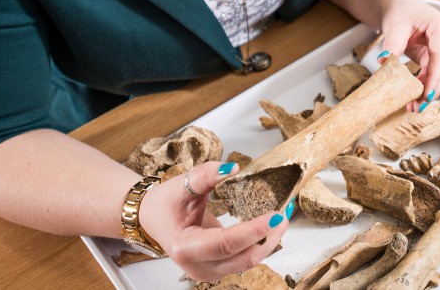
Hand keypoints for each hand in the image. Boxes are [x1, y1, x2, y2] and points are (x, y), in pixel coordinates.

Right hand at [139, 161, 291, 280]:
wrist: (154, 218)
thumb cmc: (166, 203)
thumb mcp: (182, 183)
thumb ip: (206, 174)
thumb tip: (233, 168)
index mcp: (186, 247)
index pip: (226, 244)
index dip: (253, 230)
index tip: (275, 215)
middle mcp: (198, 266)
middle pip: (243, 258)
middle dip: (270, 237)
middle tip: (285, 213)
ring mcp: (209, 271)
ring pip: (248, 262)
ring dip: (269, 241)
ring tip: (283, 216)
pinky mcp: (219, 267)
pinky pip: (245, 258)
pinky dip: (261, 242)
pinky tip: (270, 225)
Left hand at [377, 0, 439, 111]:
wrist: (403, 8)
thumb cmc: (402, 13)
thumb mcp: (395, 26)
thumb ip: (392, 43)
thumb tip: (384, 61)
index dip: (435, 76)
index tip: (426, 94)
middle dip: (433, 89)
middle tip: (417, 106)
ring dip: (430, 91)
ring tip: (413, 106)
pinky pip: (437, 76)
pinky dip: (427, 87)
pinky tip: (415, 98)